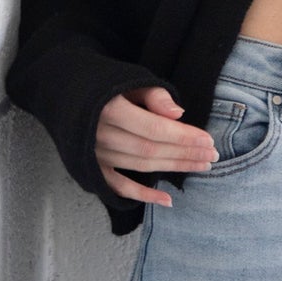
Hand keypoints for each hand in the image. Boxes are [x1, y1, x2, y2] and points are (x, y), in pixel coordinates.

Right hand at [94, 85, 218, 205]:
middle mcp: (100, 135)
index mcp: (109, 109)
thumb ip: (154, 95)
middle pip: (150, 150)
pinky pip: (118, 187)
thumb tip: (179, 114)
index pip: (154, 129)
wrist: (68, 93)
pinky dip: (142, 195)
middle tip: (212, 156)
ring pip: (140, 166)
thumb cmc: (106, 83)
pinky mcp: (93, 168)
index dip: (183, 137)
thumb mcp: (129, 80)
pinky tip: (167, 200)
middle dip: (185, 154)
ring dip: (173, 168)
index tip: (208, 140)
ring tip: (200, 166)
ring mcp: (95, 155)